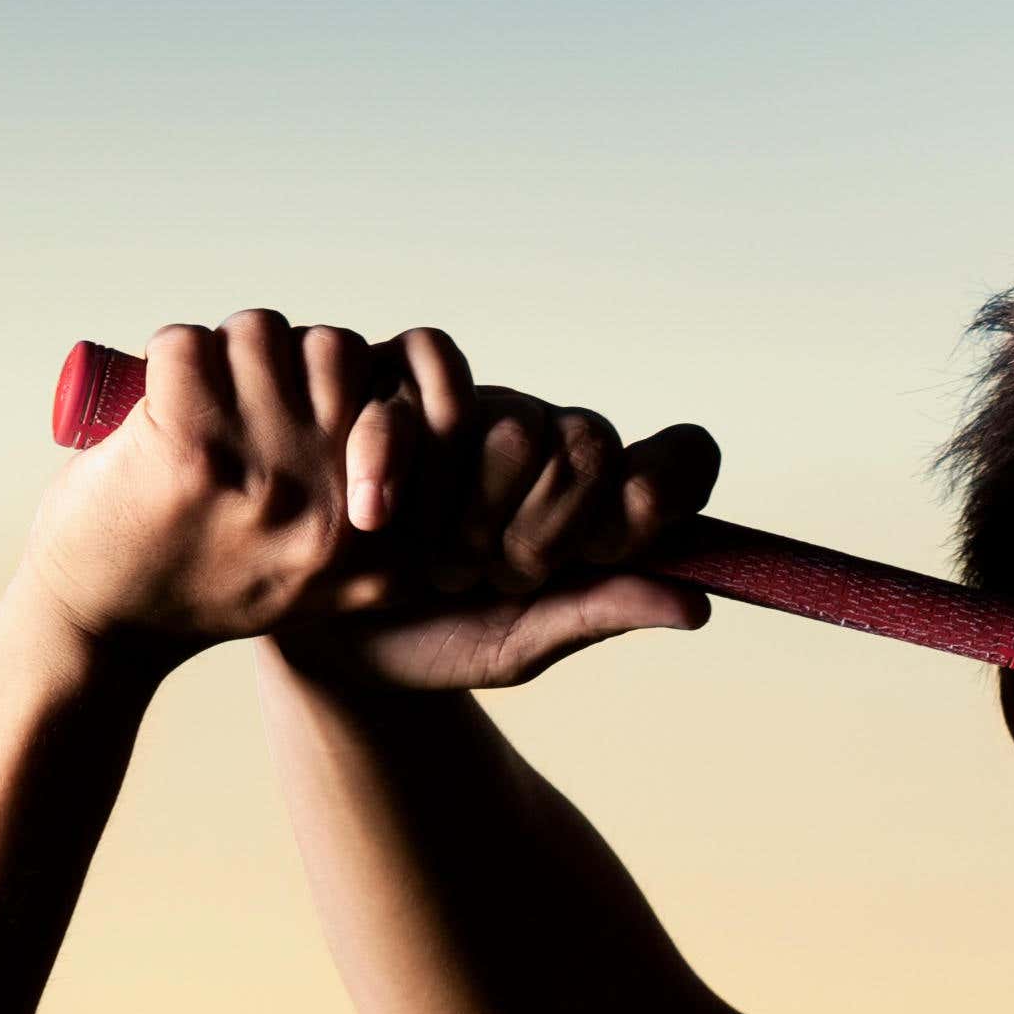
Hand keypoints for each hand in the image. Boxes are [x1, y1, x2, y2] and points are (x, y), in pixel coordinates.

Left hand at [19, 311, 446, 657]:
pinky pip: (189, 342)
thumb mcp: (325, 574)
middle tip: (244, 400)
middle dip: (286, 358)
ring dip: (223, 352)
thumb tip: (395, 399)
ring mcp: (266, 473)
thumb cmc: (209, 584)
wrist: (106, 631)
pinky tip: (155, 400)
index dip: (344, 386)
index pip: (404, 399)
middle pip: (335, 351)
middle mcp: (337, 509)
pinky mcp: (189, 444)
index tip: (302, 415)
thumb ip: (370, 509)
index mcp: (384, 544)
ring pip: (262, 334)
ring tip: (199, 403)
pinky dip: (165, 354)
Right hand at [312, 353, 725, 692]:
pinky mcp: (392, 376)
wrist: (317, 638)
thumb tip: (696, 607)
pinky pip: (426, 371)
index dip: (655, 500)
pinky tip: (375, 515)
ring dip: (468, 509)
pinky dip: (398, 451)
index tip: (606, 549)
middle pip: (590, 448)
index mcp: (595, 498)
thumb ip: (599, 611)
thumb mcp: (518, 642)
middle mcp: (543, 435)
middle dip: (538, 533)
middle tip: (481, 576)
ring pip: (514, 423)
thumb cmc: (428, 638)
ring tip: (427, 557)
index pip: (680, 462)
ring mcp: (471, 402)